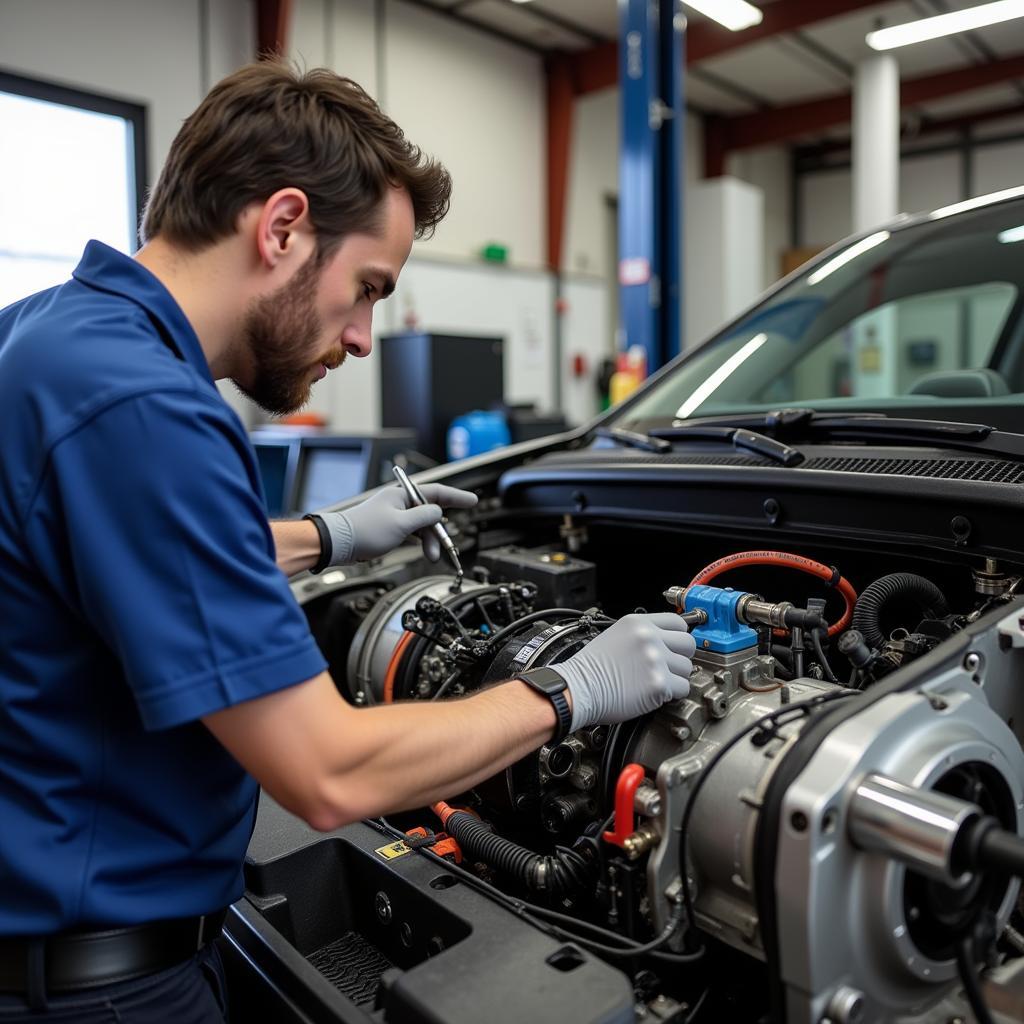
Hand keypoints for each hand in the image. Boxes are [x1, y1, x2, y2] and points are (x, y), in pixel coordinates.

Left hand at [320, 483, 477, 564]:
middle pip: (430, 512)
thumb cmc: (365, 530)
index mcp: (402, 495)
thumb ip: (424, 517)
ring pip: (422, 526)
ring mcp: (395, 515)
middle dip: (439, 531)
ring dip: (429, 541)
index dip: (457, 497)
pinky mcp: (390, 528)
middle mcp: (400, 503)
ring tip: (431, 555)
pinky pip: (413, 533)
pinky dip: (420, 542)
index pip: (437, 492)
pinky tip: (423, 549)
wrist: (340, 543)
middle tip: (445, 545)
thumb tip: (439, 512)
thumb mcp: (401, 524)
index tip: (472, 500)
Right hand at [554, 613, 694, 731]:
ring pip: (687, 668)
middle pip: (688, 644)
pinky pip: (682, 688)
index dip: (678, 636)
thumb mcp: (616, 635)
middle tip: (668, 667)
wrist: (577, 689)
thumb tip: (665, 641)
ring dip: (675, 677)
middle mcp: (649, 638)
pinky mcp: (659, 683)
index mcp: (638, 623)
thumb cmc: (590, 668)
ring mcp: (655, 660)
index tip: (676, 646)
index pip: (678, 622)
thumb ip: (642, 634)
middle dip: (681, 656)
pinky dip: (672, 694)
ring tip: (654, 681)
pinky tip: (654, 693)